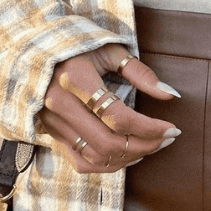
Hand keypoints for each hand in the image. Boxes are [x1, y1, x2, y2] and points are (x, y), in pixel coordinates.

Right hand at [38, 44, 180, 173]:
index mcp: (75, 78)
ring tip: (153, 146)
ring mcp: (52, 122)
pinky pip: (80, 161)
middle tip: (168, 138)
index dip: (151, 128)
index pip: (119, 117)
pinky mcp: (50, 133)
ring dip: (129, 157)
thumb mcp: (110, 50)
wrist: (37, 51)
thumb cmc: (79, 46)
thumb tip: (170, 95)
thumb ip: (140, 73)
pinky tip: (129, 156)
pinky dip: (108, 165)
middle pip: (109, 142)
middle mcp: (60, 104)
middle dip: (145, 145)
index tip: (173, 128)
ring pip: (96, 156)